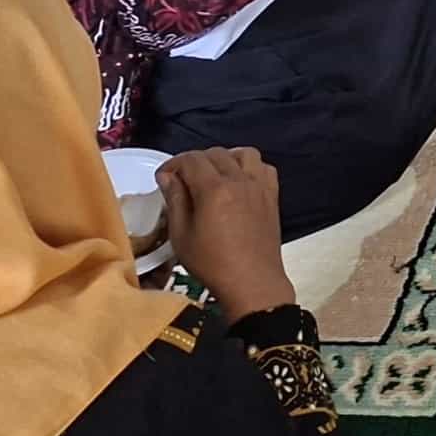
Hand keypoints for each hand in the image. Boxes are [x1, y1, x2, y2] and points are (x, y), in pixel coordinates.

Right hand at [159, 148, 294, 319]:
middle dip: (195, 162)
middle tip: (183, 181)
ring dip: (225, 158)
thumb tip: (168, 176)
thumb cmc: (212, 263)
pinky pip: (263, 167)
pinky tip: (239, 182)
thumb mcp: (182, 236)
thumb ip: (175, 201)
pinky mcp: (272, 194)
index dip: (173, 164)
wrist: (252, 282)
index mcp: (215, 189)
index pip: (191, 160)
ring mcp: (260, 185)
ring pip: (243, 153)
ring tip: (213, 176)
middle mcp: (240, 179)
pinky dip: (250, 167)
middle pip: (215, 153)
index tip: (163, 177)